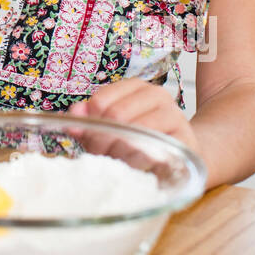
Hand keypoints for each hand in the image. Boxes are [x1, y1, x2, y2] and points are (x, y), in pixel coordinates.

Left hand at [68, 78, 203, 159]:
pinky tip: (134, 167)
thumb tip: (69, 118)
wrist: (182, 154)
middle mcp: (156, 94)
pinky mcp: (184, 138)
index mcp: (135, 86)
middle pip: (116, 114)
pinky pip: (153, 150)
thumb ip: (90, 120)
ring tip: (117, 161)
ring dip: (119, 152)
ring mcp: (173, 114)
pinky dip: (137, 162)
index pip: (101, 99)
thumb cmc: (141, 140)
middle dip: (103, 140)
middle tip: (101, 155)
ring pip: (134, 131)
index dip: (90, 123)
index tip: (89, 139)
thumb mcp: (112, 127)